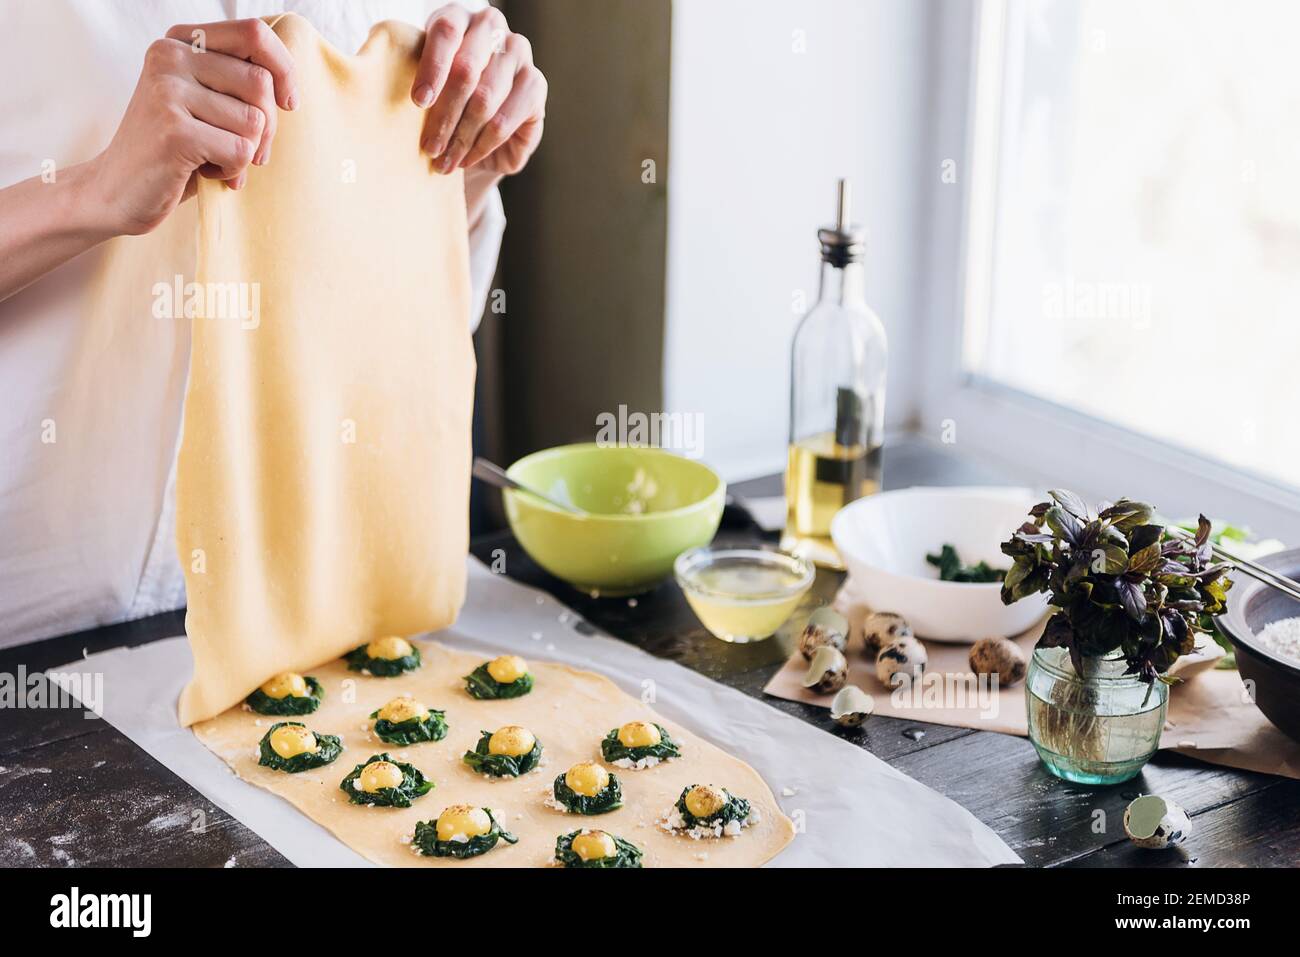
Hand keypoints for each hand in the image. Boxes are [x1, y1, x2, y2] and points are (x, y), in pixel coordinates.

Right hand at [87, 19, 297, 235]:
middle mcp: (169, 56)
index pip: (254, 34)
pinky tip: (204, 172)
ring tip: (213, 160)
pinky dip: (233, 171)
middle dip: (267, 127)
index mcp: (179, 42)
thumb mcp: (206, 104)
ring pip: (255, 121)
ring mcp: (167, 90)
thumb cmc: (174, 150)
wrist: (115, 191)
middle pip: (261, 83)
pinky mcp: (174, 129)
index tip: (287, 103)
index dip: (285, 69)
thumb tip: (288, 86)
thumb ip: (238, 83)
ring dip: (246, 153)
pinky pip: (240, 150)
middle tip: (243, 150)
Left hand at [412, 4, 545, 177]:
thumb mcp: (422, 84)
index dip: (432, 68)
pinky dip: (482, 145)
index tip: (418, 102)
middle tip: (429, 147)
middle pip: (466, 70)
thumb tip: (386, 87)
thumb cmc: (441, 99)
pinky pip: (505, 120)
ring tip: (444, 161)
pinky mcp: (536, 85)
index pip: (446, 31)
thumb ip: (409, 76)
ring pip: (485, 99)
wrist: (477, 127)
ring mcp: (518, 54)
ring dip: (461, 137)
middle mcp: (492, 27)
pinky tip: (466, 159)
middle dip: (444, 115)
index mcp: (458, 16)